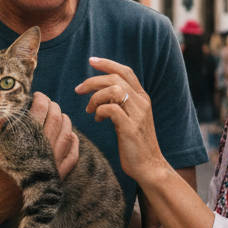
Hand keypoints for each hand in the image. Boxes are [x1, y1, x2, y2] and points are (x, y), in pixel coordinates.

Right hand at [29, 92, 78, 178]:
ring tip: (58, 114)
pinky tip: (70, 135)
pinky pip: (73, 157)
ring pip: (68, 135)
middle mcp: (43, 153)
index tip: (36, 95)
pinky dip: (74, 143)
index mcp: (26, 143)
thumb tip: (2, 111)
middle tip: (47, 102)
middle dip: (53, 106)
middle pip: (57, 120)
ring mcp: (52, 166)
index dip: (40, 100)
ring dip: (65, 120)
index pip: (39, 113)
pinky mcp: (57, 176)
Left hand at [75, 58, 166, 184]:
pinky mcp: (130, 128)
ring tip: (90, 110)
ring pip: (113, 90)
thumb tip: (101, 93)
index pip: (125, 72)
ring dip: (95, 97)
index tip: (91, 60)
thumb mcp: (130, 119)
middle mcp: (142, 102)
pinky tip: (97, 119)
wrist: (150, 167)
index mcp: (142, 98)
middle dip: (93, 80)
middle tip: (78, 90)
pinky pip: (110, 109)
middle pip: (115, 78)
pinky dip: (99, 111)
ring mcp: (138, 114)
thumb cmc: (136, 144)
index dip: (107, 63)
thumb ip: (121, 104)